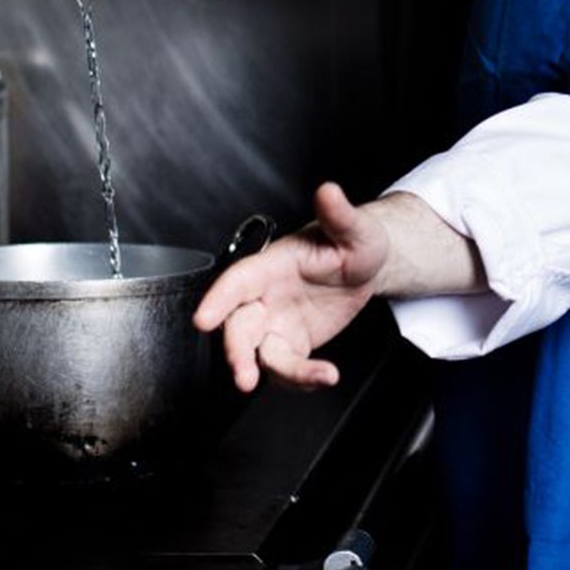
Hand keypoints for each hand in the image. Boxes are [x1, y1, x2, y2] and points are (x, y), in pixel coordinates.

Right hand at [193, 182, 389, 391]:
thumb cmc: (352, 241)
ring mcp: (276, 323)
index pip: (237, 280)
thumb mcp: (353, 228)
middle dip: (236, 352)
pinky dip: (303, 378)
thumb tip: (329, 191)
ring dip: (274, 372)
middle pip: (239, 325)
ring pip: (261, 353)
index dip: (218, 299)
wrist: (367, 268)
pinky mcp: (291, 343)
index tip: (203, 319)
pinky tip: (326, 376)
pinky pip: (287, 367)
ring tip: (314, 377)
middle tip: (244, 375)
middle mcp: (265, 296)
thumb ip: (338, 214)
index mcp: (271, 265)